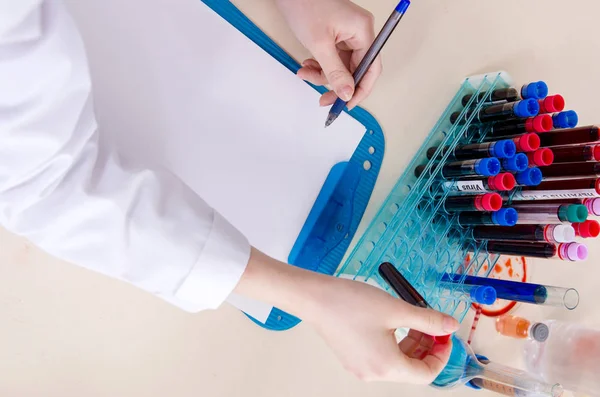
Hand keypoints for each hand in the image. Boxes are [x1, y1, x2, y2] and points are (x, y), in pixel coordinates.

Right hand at [234, 248, 459, 382]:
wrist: (314, 298)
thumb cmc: (351, 303)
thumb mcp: (397, 309)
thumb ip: (428, 320)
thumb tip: (450, 325)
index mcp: (387, 367)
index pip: (426, 374)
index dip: (441, 355)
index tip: (444, 335)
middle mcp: (373, 374)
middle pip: (410, 369)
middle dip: (426, 348)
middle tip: (432, 324)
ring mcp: (360, 368)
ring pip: (396, 363)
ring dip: (410, 344)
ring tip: (412, 319)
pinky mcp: (351, 358)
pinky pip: (380, 357)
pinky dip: (393, 344)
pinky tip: (392, 323)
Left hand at [276, 0, 381, 109]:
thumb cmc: (305, 5)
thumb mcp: (320, 44)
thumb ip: (335, 72)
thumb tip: (348, 93)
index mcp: (363, 31)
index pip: (371, 68)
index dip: (361, 90)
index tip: (348, 105)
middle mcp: (359, 32)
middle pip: (355, 70)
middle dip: (336, 84)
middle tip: (323, 99)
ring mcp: (347, 34)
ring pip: (341, 67)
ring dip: (323, 75)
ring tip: (305, 73)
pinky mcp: (335, 35)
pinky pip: (332, 58)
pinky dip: (319, 65)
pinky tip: (307, 65)